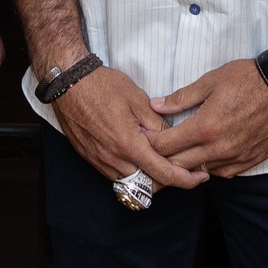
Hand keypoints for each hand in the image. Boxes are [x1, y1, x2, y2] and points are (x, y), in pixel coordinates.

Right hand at [53, 65, 209, 191]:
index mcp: (129, 144)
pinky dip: (130, 172)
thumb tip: (173, 140)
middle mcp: (113, 158)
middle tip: (184, 169)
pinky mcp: (90, 158)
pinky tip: (137, 157)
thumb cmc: (102, 86)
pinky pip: (114, 175)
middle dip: (168, 180)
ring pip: (131, 182)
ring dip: (148, 177)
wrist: (68, 83)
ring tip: (160, 162)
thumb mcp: (137, 99)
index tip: (199, 178)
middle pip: (148, 184)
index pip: (163, 173)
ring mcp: (99, 160)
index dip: (185, 180)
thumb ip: (157, 124)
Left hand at [149, 58, 267, 177]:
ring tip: (178, 152)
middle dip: (164, 158)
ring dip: (186, 165)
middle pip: (179, 165)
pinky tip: (205, 155)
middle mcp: (219, 148)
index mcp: (205, 127)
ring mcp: (236, 157)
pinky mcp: (250, 161)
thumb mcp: (209, 81)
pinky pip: (223, 173)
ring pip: (201, 172)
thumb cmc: (247, 79)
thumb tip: (156, 105)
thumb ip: (181, 97)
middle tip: (154, 148)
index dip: (150, 143)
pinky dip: (210, 167)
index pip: (166, 146)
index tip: (143, 137)